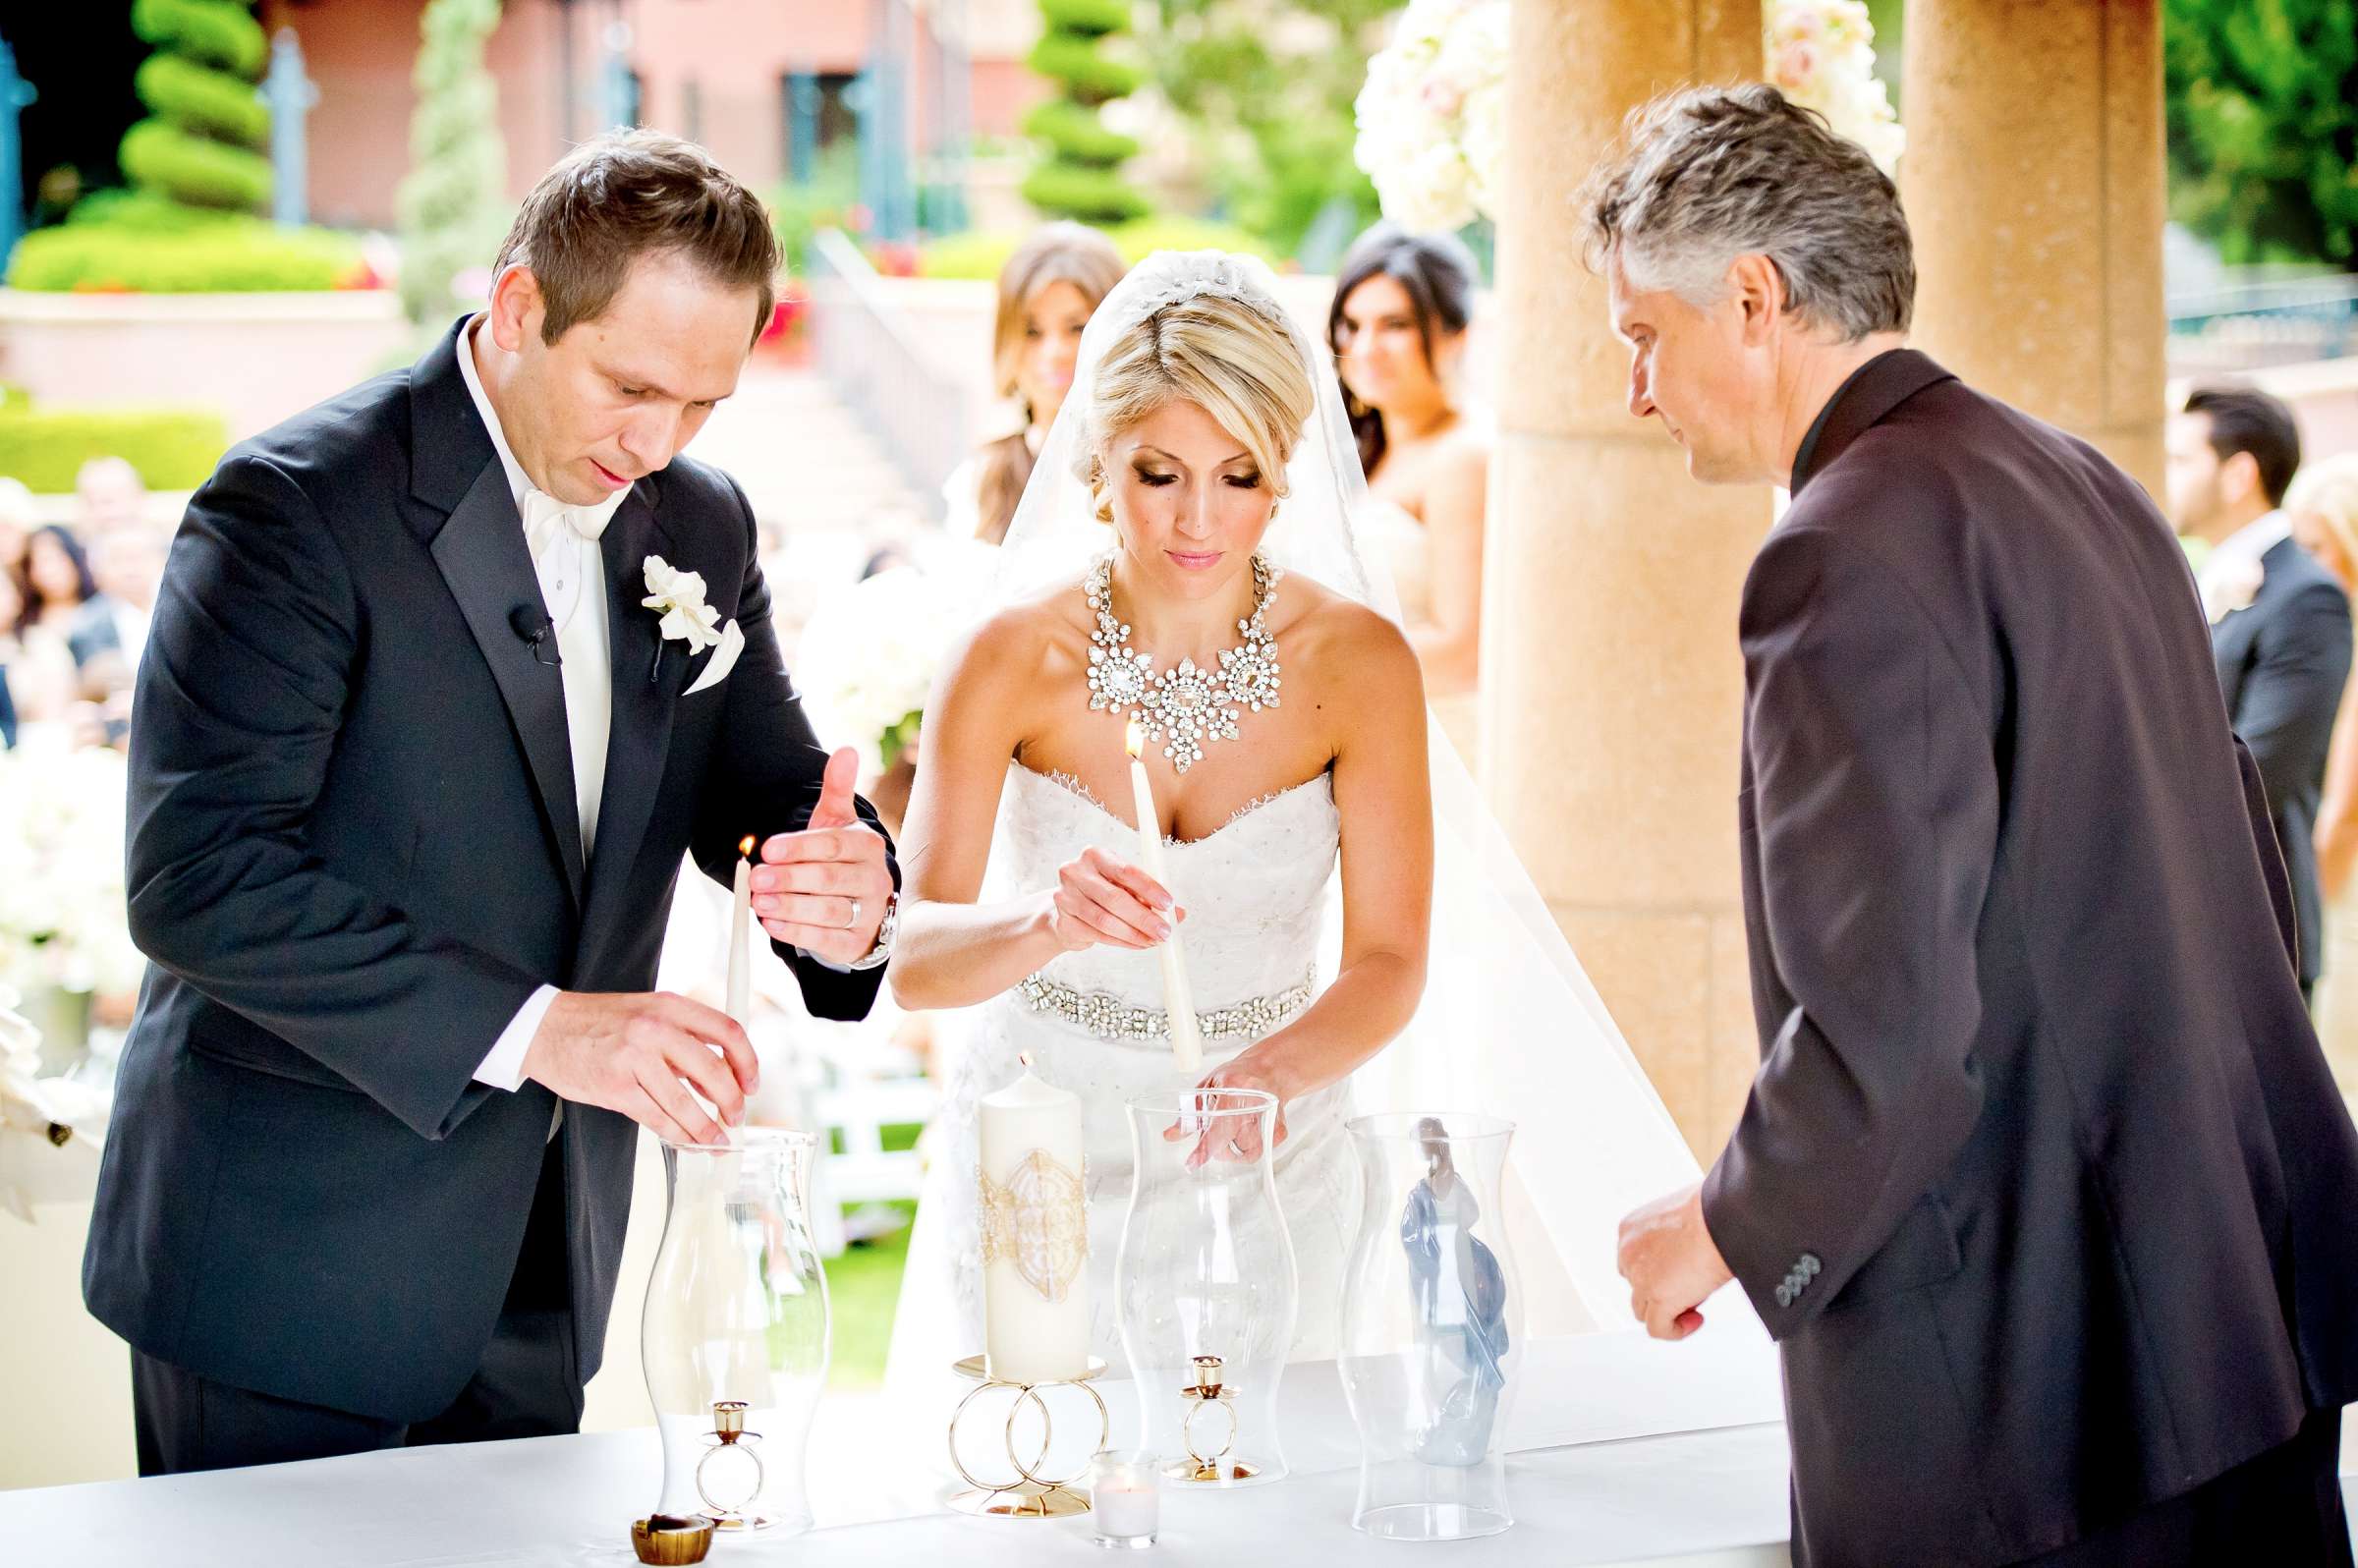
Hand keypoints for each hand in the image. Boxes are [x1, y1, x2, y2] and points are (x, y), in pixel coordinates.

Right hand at [522, 990, 758, 1145]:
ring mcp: (634, 1059)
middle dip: (732, 1102)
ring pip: (685, 1103)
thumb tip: (719, 1078)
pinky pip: (657, 1118)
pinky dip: (678, 1134)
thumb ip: (683, 1038)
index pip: (727, 1031)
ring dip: (706, 1128)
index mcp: (669, 1005)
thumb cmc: (599, 1022)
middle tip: (736, 1117)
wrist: (544, 1028)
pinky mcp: (615, 1088)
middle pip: (713, 1071)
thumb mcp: (648, 1012)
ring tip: (716, 1140)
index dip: (748, 1061)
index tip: (752, 1083)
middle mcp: (655, 1029)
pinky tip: (687, 1140)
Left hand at [751, 746, 894, 962]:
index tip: (767, 850)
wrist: (866, 907)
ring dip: (791, 907)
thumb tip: (846, 751)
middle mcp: (873, 879)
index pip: (833, 845)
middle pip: (830, 878)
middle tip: (756, 878)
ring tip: (760, 903)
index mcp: (867, 846)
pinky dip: (798, 933)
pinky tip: (773, 925)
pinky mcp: (855, 943)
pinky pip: (827, 939)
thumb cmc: (842, 859)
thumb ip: (838, 788)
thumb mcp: (838, 823)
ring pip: (829, 910)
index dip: (799, 847)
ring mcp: (869, 913)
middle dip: (790, 878)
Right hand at [1044, 846, 1182, 953]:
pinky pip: (1098, 935)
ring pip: (1105, 920)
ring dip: (1134, 934)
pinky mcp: (1063, 920)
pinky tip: (1138, 944)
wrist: (1064, 911)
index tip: (1169, 904)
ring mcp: (1065, 896)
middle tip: (1164, 932)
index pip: (1126, 871)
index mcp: (1095, 855)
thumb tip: (1178, 913)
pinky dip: (1122, 942)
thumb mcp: (1124, 886)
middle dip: (1144, 918)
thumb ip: (1149, 896)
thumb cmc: (1101, 893)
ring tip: (1153, 941)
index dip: (1149, 888)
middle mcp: (1075, 872)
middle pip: (1115, 898)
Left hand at [1166, 1050, 1291, 1169]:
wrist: (1270, 1071)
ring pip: (1242, 1155)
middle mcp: (1254, 1108)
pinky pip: (1257, 1154)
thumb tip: (1170, 1136)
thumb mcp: (1208, 1088)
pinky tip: (1248, 1128)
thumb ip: (1189, 1114)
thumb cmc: (1237, 1078)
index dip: (1203, 1149)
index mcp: (1233, 1093)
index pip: (1216, 1129)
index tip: (1192, 1163)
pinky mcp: (1278, 1133)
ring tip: (1235, 1126)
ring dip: (1233, 1147)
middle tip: (1218, 1127)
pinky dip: (1248, 1147)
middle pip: (1228, 1148)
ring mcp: (1269, 1122)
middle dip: (1217, 1146)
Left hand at [1616, 1182, 1734, 1340]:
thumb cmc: (1713, 1209)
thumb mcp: (1681, 1218)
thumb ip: (1673, 1237)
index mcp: (1631, 1228)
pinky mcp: (1657, 1298)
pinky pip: (1658, 1330)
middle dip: (1662, 1291)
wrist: (1723, 1214)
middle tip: (1692, 1286)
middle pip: (1636, 1287)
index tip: (1684, 1271)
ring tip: (1697, 1303)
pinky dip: (1676, 1331)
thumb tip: (1688, 1254)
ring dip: (1669, 1312)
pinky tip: (1697, 1320)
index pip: (1634, 1262)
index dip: (1658, 1273)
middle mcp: (1627, 1252)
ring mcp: (1639, 1277)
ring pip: (1644, 1311)